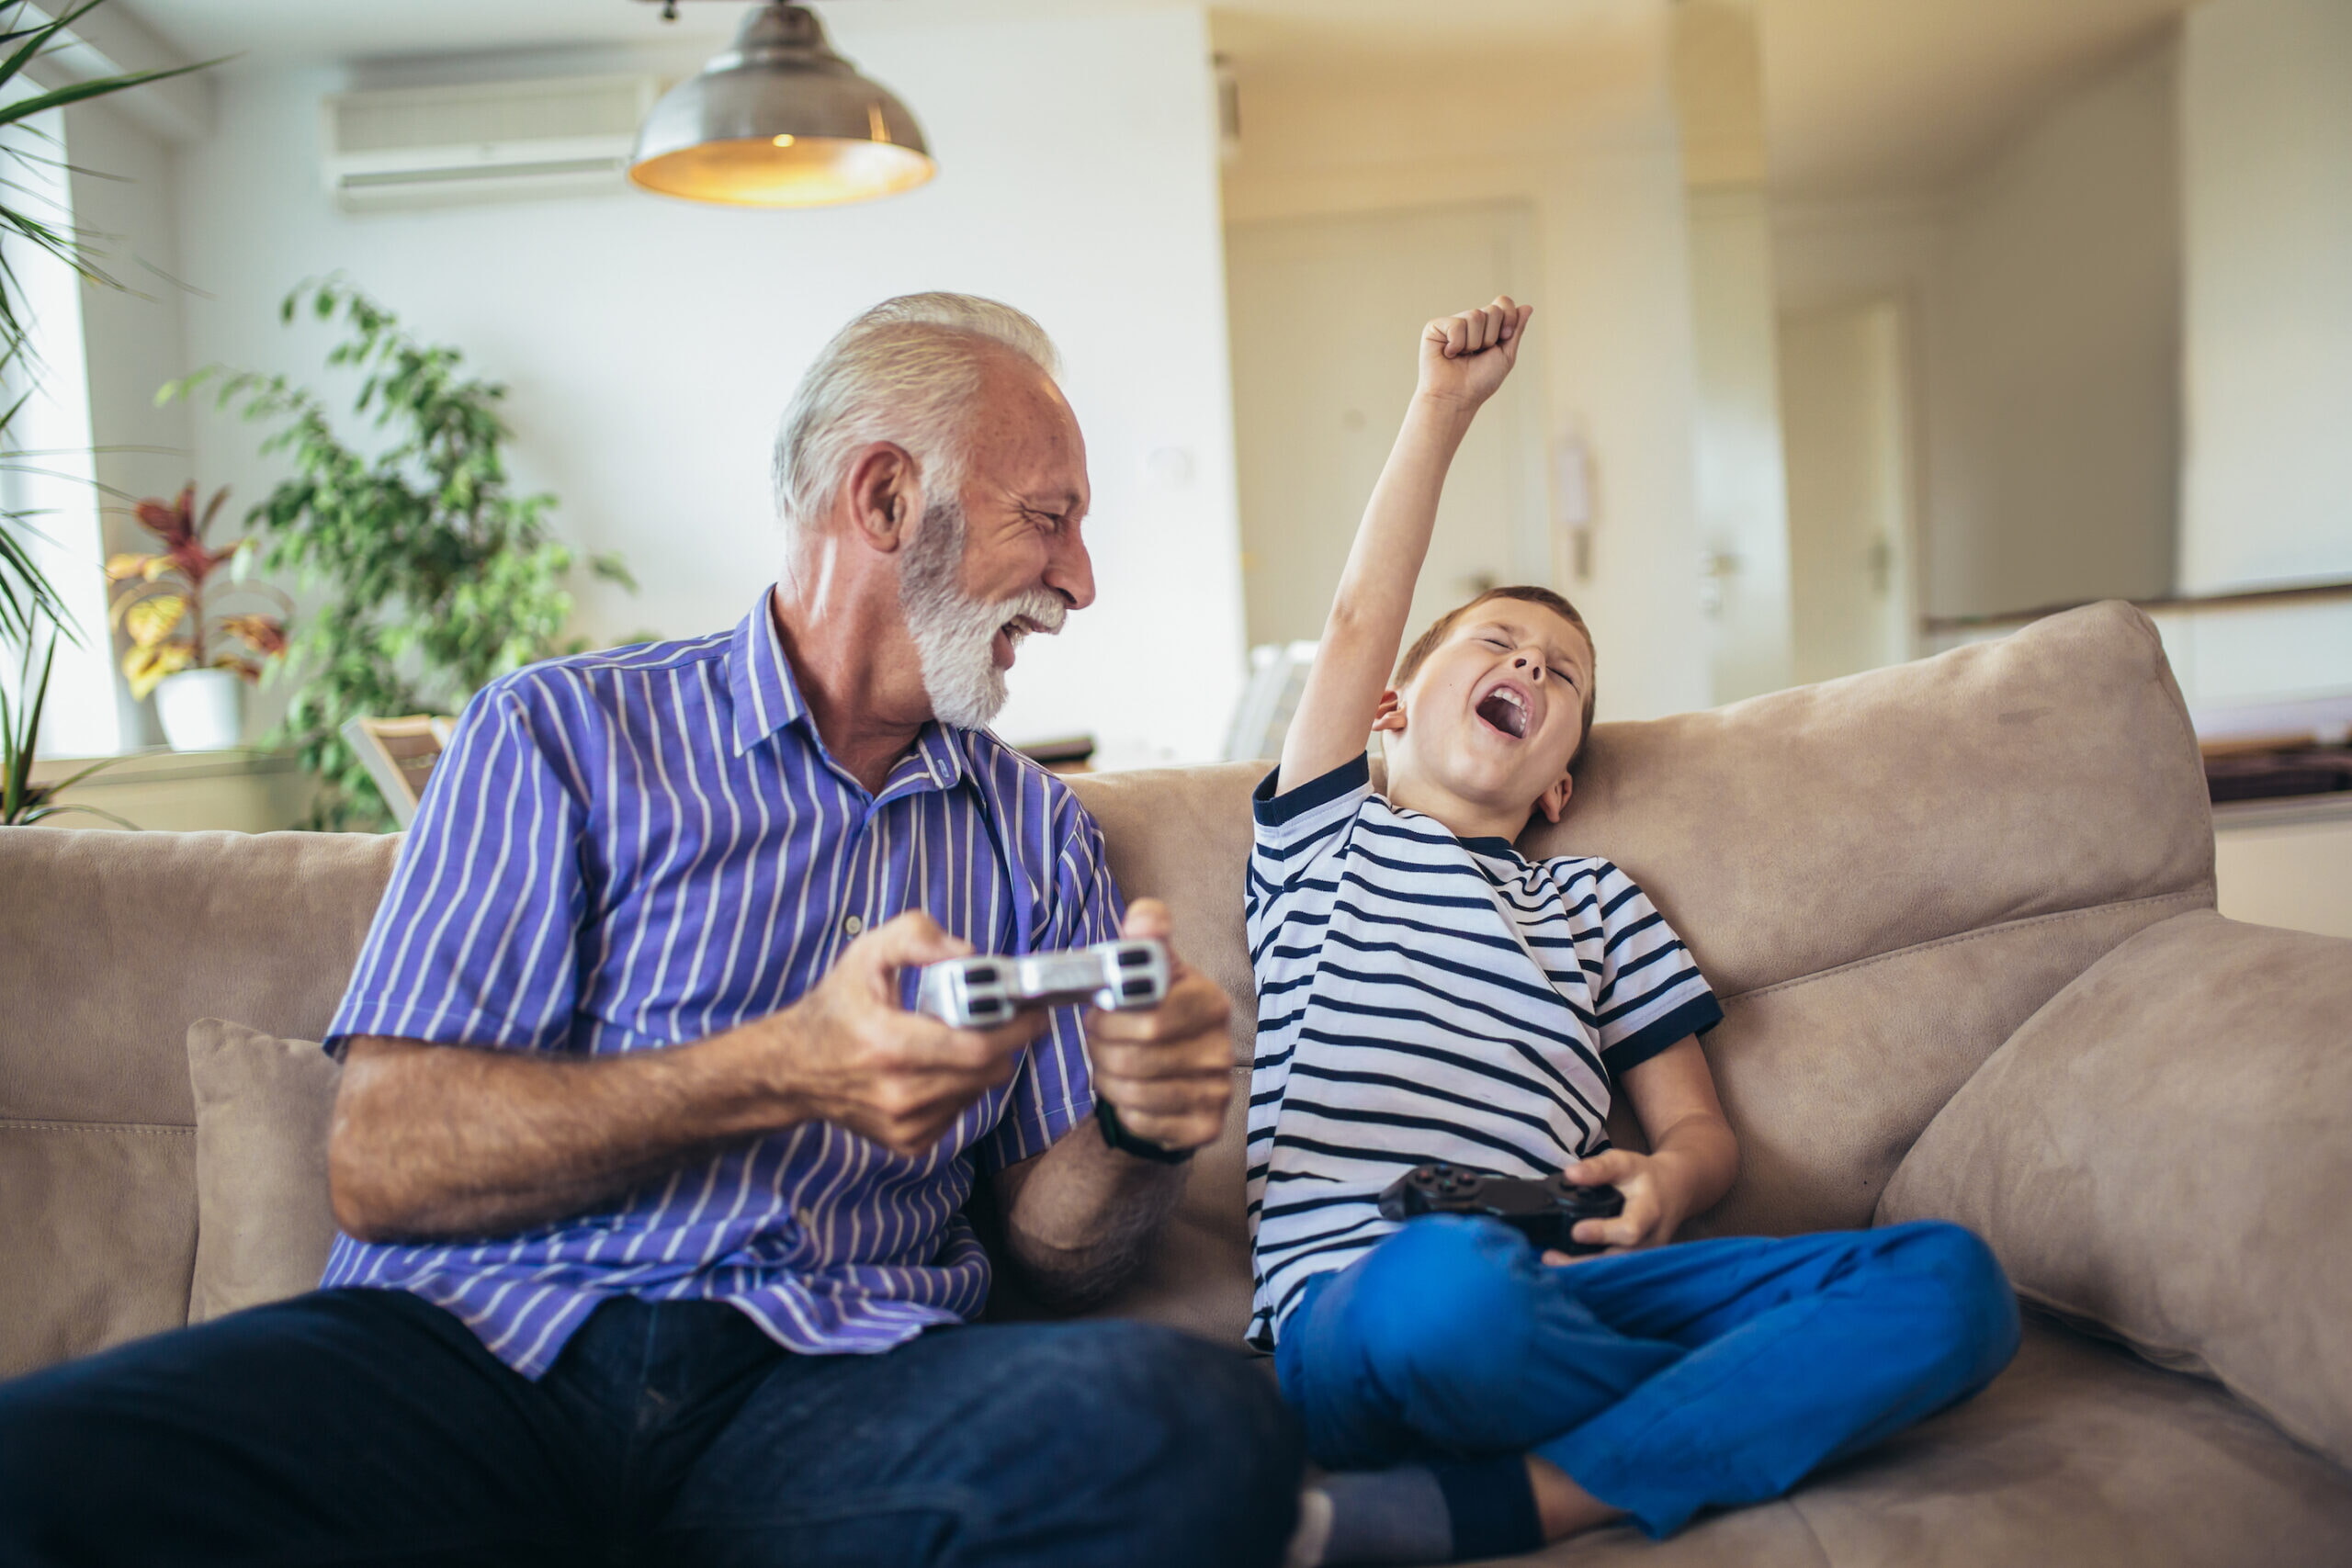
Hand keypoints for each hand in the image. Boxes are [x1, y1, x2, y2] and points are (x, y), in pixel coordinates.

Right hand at [765, 911, 1045, 1156]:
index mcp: (889, 1044)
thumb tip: (967, 954)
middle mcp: (897, 1092)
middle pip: (987, 1073)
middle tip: (1007, 1019)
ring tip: (963, 1038)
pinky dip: (962, 1088)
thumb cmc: (834, 1009)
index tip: (1035, 1012)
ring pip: (977, 1093)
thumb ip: (915, 937)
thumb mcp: (865, 955)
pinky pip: (960, 1113)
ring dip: (983, 1065)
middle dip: (1006, 1043)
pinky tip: (940, 1067)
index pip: (976, 1048)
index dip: (1016, 1030)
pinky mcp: (907, 1142)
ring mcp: (902, 1124)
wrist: (792, 1069)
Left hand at [1084, 899, 1234, 1153]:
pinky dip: (1124, 1109)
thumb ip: (1146, 937)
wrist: (1174, 1070)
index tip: (1098, 1013)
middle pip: (1137, 1058)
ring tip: (1109, 1064)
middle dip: (1102, 1049)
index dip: (1111, 1020)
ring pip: (1136, 1093)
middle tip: (1097, 1040)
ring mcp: (1218, 1091)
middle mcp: (1222, 1048)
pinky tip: (1129, 1093)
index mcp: (1210, 1002)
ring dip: (1107, 1079)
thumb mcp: (1152, 970)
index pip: (1152, 1019)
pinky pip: (1145, 1122)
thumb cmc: (1157, 1012)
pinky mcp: (1206, 1127)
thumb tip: (1143, 917)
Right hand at [1416, 296, 1532, 411]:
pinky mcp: (1435, 327)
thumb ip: (1516, 330)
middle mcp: (1470, 321)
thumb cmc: (1479, 382)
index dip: (1509, 317)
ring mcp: (1452, 323)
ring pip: (1476, 316)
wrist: (1457, 398)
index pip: (1503, 302)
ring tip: (1463, 356)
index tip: (1504, 337)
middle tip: (1478, 354)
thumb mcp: (1506, 355)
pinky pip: (1457, 324)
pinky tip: (1449, 354)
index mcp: (1487, 326)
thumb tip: (1527, 307)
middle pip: (1493, 310)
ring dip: (1474, 343)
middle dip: (1491, 336)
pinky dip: (1457, 344)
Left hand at [1540, 1148, 1679, 1262]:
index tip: (1576, 1231)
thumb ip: (1598, 1168)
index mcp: (1649, 1212)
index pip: (1629, 1230)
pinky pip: (1616, 1273)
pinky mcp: (1640, 1265)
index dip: (1603, 1233)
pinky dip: (1592, 1273)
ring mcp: (1646, 1257)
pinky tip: (1566, 1267)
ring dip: (1584, 1270)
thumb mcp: (1625, 1162)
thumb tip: (1570, 1174)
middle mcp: (1650, 1241)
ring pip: (1616, 1272)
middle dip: (1584, 1262)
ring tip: (1552, 1263)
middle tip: (1550, 1257)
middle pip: (1619, 1259)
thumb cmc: (1645, 1176)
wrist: (1675, 1191)